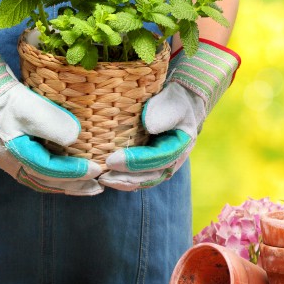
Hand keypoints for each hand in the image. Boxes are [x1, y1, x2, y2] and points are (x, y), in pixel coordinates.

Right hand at [0, 34, 102, 194]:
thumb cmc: (8, 100)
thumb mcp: (31, 107)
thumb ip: (53, 124)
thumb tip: (74, 139)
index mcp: (15, 153)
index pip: (49, 169)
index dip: (74, 172)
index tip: (96, 169)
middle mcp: (12, 164)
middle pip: (47, 182)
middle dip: (75, 186)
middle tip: (98, 186)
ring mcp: (11, 164)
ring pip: (43, 182)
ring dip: (68, 186)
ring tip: (90, 187)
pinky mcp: (15, 159)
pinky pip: (39, 176)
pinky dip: (57, 180)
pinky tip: (71, 180)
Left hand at [101, 40, 239, 190]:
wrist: (180, 105)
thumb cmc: (174, 101)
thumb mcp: (173, 102)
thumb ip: (163, 113)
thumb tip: (149, 126)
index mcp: (181, 145)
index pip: (158, 158)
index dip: (135, 162)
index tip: (112, 161)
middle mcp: (173, 161)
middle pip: (150, 176)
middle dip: (126, 178)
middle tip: (103, 176)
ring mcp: (163, 166)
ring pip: (144, 180)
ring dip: (122, 182)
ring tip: (101, 179)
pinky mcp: (153, 166)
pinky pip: (139, 177)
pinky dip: (123, 180)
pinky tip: (107, 177)